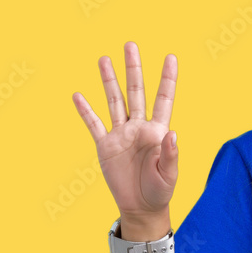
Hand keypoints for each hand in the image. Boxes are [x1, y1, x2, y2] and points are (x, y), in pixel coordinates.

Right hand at [71, 42, 178, 218]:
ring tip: (104, 59)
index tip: (171, 57)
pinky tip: (78, 95)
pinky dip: (85, 110)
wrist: (140, 207)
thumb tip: (173, 133)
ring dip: (109, 81)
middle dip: (133, 69)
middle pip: (136, 91)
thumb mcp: (170, 174)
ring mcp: (121, 134)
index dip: (168, 78)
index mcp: (158, 130)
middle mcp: (138, 126)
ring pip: (114, 101)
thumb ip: (171, 154)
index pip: (164, 98)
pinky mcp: (105, 145)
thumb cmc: (160, 190)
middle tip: (130, 45)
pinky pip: (94, 124)